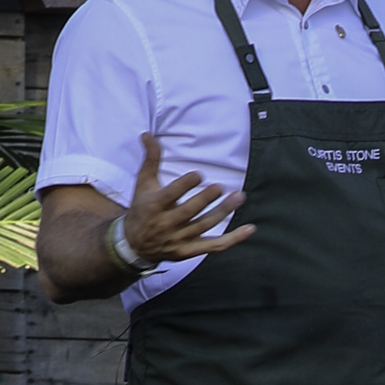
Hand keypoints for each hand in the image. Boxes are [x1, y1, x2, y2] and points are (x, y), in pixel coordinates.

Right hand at [122, 132, 256, 262]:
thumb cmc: (142, 208)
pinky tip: (250, 229)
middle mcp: (167, 224)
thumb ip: (151, 159)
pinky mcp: (191, 250)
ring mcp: (180, 239)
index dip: (185, 185)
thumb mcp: (143, 183)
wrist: (135, 245)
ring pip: (205, 226)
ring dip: (223, 212)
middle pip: (190, 211)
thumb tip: (148, 134)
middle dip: (206, 199)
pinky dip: (233, 239)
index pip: (171, 194)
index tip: (198, 175)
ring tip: (239, 197)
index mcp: (156, 205)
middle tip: (220, 187)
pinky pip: (215, 246)